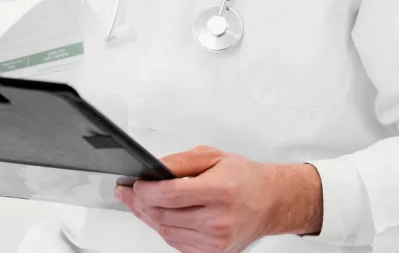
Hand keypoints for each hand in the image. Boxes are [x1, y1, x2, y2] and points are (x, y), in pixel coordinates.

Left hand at [117, 146, 322, 252]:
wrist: (270, 202)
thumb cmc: (245, 178)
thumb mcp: (215, 157)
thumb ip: (181, 161)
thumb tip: (154, 168)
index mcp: (220, 191)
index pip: (170, 194)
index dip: (146, 190)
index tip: (134, 184)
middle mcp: (218, 220)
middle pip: (164, 215)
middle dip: (140, 203)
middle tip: (128, 192)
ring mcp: (215, 241)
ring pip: (166, 231)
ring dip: (148, 217)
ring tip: (139, 203)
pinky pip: (176, 242)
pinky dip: (163, 229)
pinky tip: (159, 215)